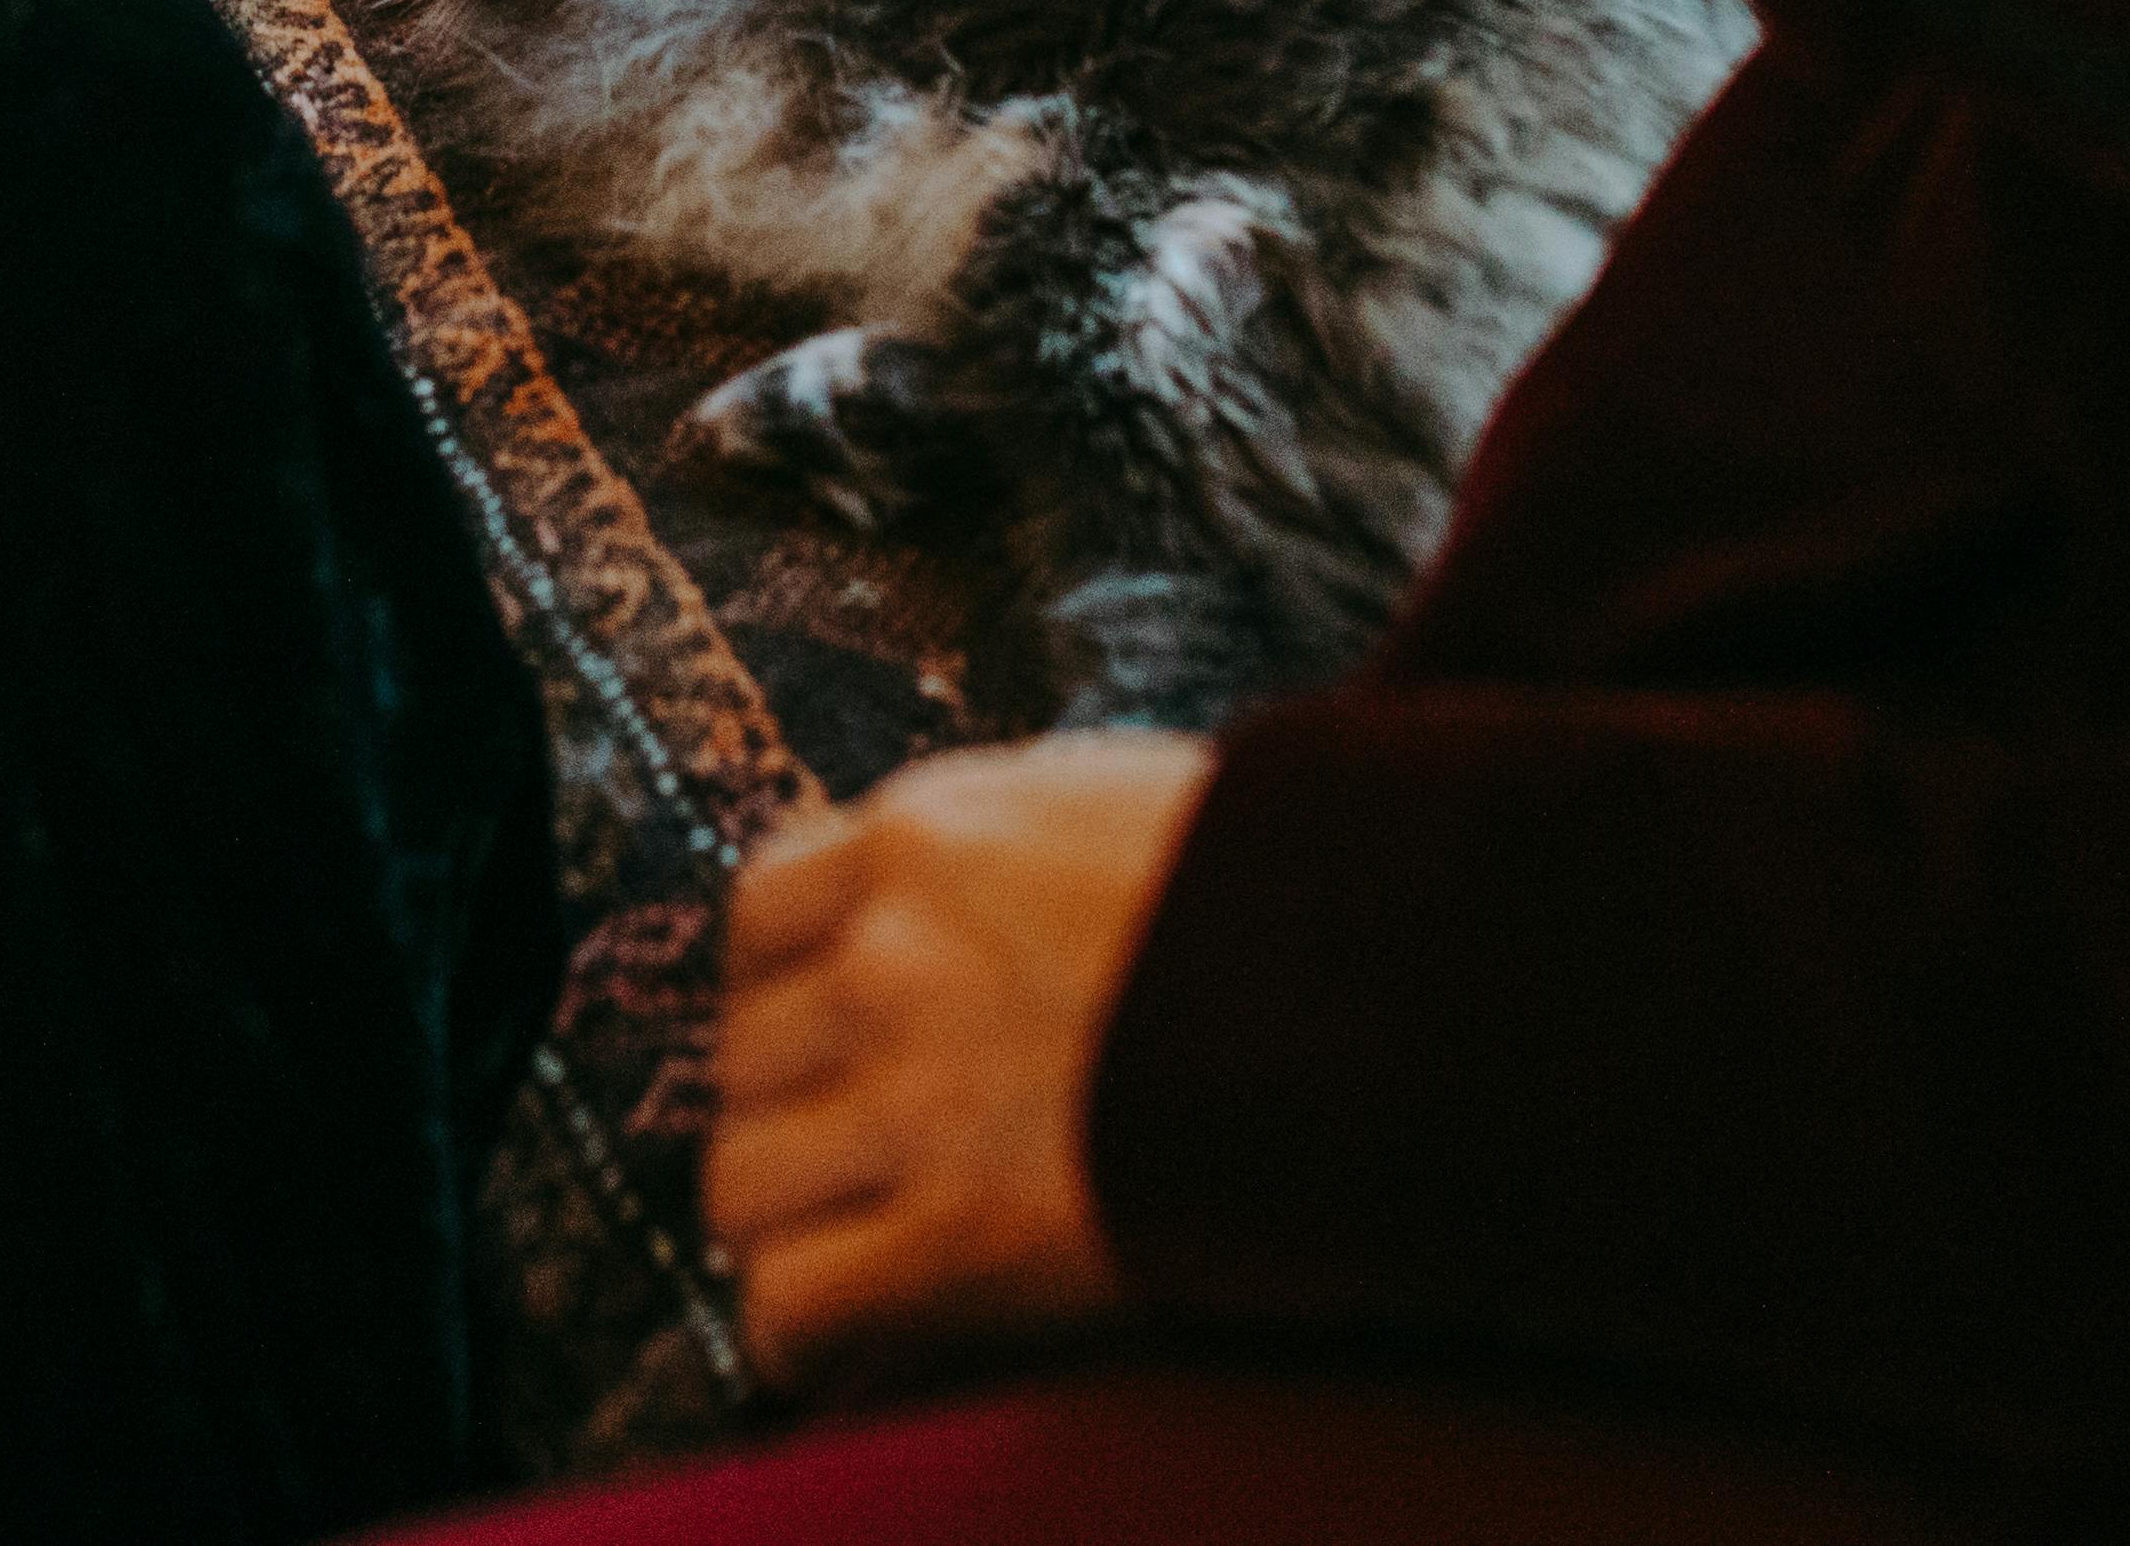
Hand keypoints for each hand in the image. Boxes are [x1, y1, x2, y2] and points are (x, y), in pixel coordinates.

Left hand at [706, 736, 1214, 1392]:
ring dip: (791, 1221)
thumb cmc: (1279, 897)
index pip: (760, 915)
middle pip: (742, 1058)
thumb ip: (994, 843)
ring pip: (741, 1183)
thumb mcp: (1108, 801)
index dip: (791, 990)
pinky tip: (857, 1325)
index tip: (835, 1040)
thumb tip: (931, 888)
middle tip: (865, 1157)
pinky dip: (803, 1328)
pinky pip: (790, 1302)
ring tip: (858, 1242)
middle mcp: (894, 956)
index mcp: (929, 835)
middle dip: (796, 1110)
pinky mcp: (961, 1238)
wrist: (1388, 1000)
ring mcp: (918, 1097)